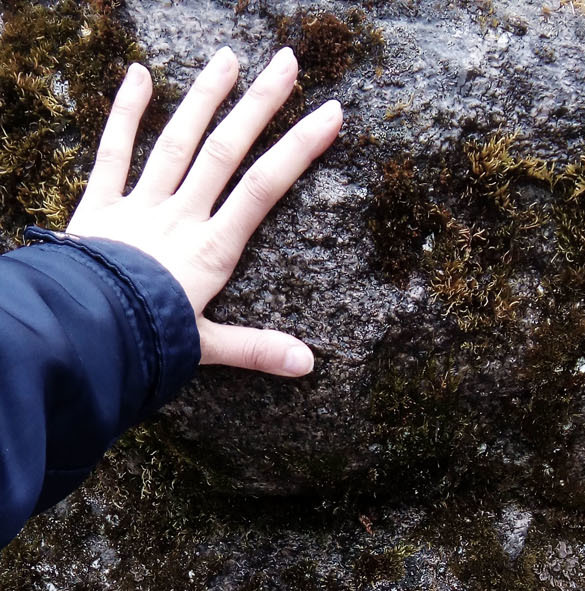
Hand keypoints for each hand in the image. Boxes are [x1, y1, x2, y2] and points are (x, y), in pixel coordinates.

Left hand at [66, 47, 342, 377]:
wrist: (82, 329)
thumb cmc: (147, 340)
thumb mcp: (208, 348)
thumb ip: (257, 350)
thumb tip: (307, 363)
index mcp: (212, 249)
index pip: (264, 189)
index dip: (299, 149)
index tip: (328, 114)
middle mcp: (180, 216)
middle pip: (226, 151)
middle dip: (260, 104)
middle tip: (285, 63)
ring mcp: (139, 205)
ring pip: (178, 141)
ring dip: (204, 96)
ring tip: (229, 59)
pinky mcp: (99, 205)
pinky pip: (113, 151)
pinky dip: (125, 111)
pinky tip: (139, 74)